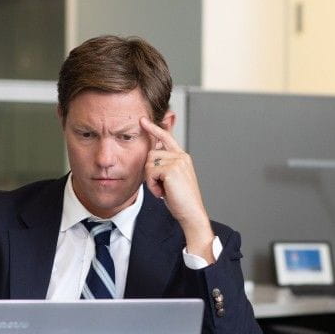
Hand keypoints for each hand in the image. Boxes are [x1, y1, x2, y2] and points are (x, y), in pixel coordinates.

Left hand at [140, 116, 214, 261]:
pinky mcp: (171, 169)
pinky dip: (152, 185)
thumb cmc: (181, 200)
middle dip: (149, 172)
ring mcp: (177, 162)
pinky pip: (150, 172)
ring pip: (149, 163)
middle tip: (160, 187)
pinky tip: (162, 193)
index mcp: (182, 157)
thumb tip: (150, 157)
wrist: (191, 213)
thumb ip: (163, 167)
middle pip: (151, 154)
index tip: (143, 120)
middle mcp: (181, 156)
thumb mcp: (171, 180)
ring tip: (163, 190)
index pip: (166, 138)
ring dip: (150, 180)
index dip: (154, 128)